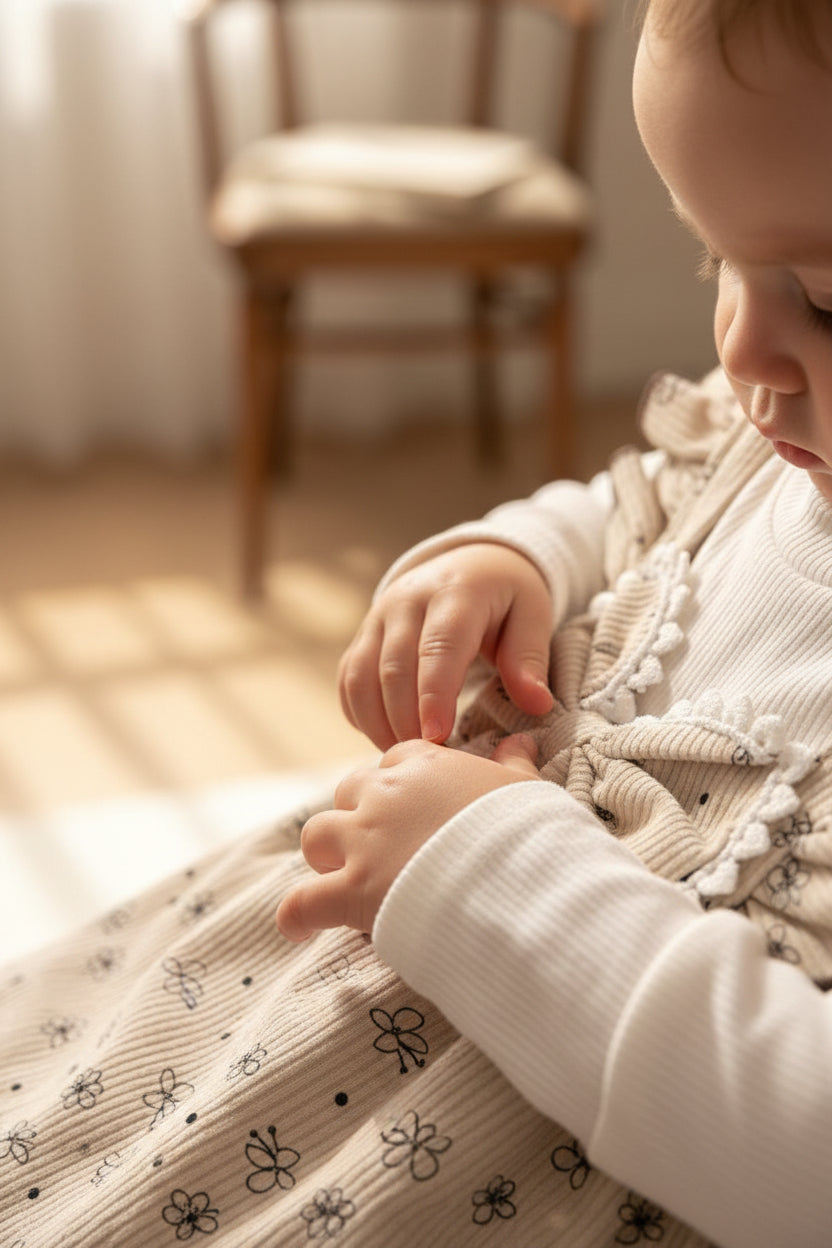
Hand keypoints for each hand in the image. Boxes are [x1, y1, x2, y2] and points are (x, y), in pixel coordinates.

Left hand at [275, 734, 539, 941]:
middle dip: (358, 815)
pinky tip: (299, 928)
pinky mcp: (351, 891)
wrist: (517, 880)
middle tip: (381, 846)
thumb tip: (522, 738)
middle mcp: (384, 795)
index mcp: (424, 765)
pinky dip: (296, 916)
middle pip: (349, 792)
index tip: (417, 809)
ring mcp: (363, 842)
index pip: (396, 761)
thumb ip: (514, 762)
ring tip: (341, 878)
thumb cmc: (525, 833)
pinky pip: (301, 902)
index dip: (403, 785)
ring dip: (325, 855)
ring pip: (316, 835)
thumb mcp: (523, 789)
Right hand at [338, 543, 553, 749]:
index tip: (438, 737)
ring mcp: (377, 617)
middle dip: (407, 721)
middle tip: (431, 761)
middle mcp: (407, 600)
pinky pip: (349, 680)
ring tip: (409, 756)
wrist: (471, 563)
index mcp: (455, 592)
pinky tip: (387, 738)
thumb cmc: (507, 596)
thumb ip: (529, 658)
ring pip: (361, 677)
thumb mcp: (533, 615)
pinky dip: (361, 716)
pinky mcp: (363, 636)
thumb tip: (536, 704)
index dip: (435, 695)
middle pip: (394, 668)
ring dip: (379, 724)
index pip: (439, 646)